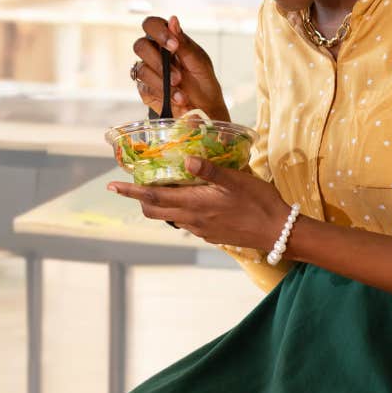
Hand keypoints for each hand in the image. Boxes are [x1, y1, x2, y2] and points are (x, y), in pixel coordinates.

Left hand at [107, 156, 288, 249]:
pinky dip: (178, 209)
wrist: (279, 232)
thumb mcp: (236, 180)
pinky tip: (190, 198)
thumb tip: (184, 158)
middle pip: (155, 211)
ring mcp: (201, 229)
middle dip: (140, 198)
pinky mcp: (211, 234)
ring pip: (170, 217)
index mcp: (194, 205)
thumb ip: (209, 169)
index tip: (112, 186)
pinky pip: (186, 221)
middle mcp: (192, 220)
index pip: (153, 199)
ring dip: (159, 204)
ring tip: (161, 187)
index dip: (131, 192)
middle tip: (131, 184)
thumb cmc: (259, 202)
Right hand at [130, 15, 227, 120]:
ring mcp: (147, 71)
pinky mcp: (145, 89)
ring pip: (142, 69)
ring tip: (182, 94)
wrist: (204, 109)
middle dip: (159, 62)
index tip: (173, 46)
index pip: (152, 25)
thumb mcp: (199, 62)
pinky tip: (177, 99)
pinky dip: (162, 94)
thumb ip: (184, 43)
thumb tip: (173, 20)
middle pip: (140, 46)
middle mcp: (154, 53)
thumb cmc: (203, 82)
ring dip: (163, 82)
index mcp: (167, 40)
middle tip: (178, 77)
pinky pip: (144, 87)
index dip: (158, 32)